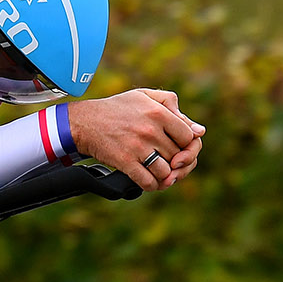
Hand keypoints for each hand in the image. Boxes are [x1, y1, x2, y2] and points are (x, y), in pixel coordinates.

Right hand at [65, 89, 204, 190]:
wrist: (84, 122)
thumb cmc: (117, 109)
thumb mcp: (144, 96)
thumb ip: (172, 105)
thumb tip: (198, 130)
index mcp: (158, 112)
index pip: (188, 136)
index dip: (187, 144)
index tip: (178, 147)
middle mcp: (150, 130)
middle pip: (178, 156)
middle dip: (176, 162)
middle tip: (169, 162)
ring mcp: (138, 148)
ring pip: (166, 172)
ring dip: (165, 175)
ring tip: (159, 172)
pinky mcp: (125, 162)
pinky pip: (148, 181)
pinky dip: (152, 185)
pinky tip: (150, 181)